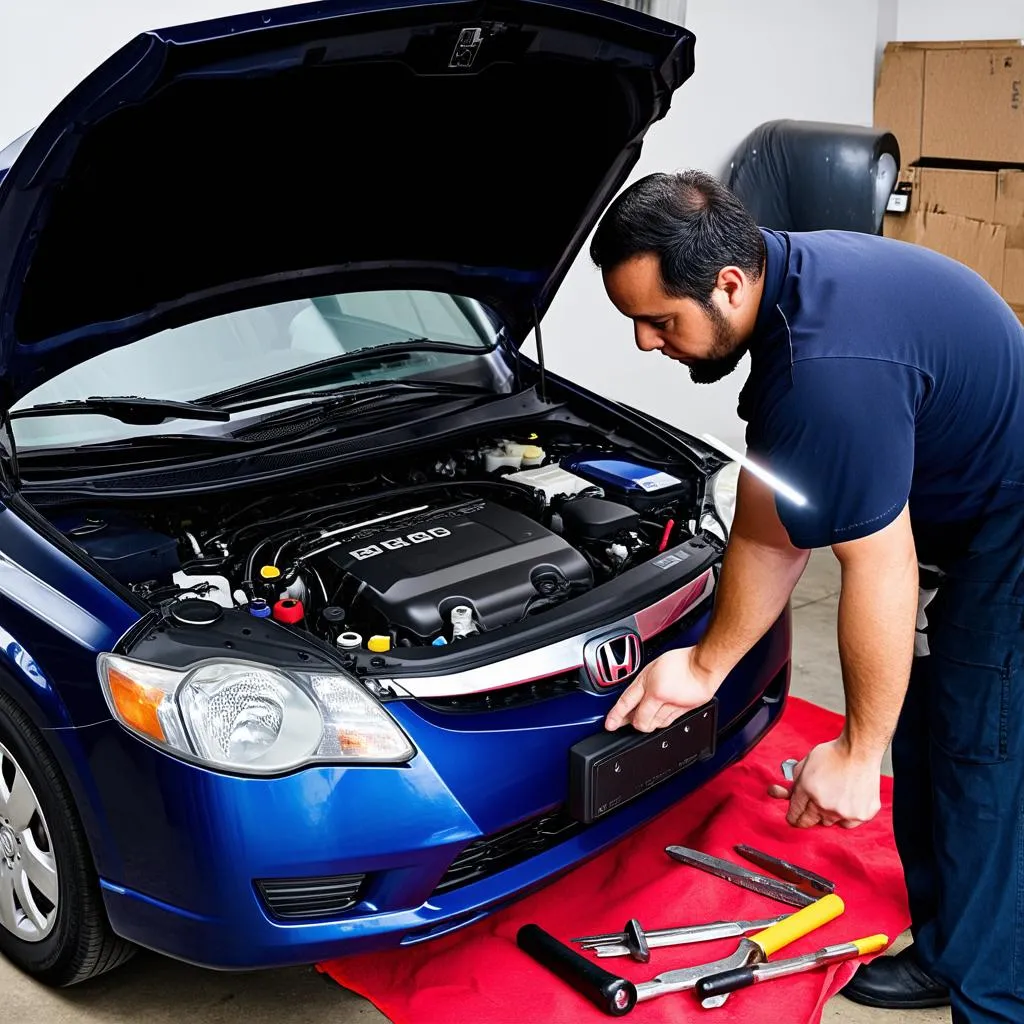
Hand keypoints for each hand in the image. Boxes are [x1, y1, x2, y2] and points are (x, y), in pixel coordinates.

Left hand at [604, 647, 718, 732]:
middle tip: (630, 719)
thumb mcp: (654, 665)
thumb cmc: (682, 661)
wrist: (705, 665)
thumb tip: (634, 697)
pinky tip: (660, 714)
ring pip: (654, 725)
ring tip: (647, 714)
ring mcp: (672, 706)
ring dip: (648, 722)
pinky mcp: (684, 712)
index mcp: (649, 683)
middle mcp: (659, 697)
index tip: (610, 724)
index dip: (616, 715)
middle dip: (634, 722)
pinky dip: (660, 721)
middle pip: (641, 721)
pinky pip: (667, 723)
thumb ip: (642, 682)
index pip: (627, 702)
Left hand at [768, 738, 881, 827]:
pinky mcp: (862, 815)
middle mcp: (825, 805)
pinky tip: (847, 802)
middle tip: (811, 808)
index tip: (792, 818)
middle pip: (810, 821)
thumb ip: (795, 782)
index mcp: (808, 791)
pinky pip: (848, 823)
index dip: (792, 816)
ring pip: (829, 822)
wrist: (859, 751)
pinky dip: (846, 816)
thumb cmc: (833, 753)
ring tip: (832, 797)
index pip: (795, 814)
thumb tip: (787, 795)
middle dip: (808, 815)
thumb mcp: (805, 764)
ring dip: (827, 814)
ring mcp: (844, 812)